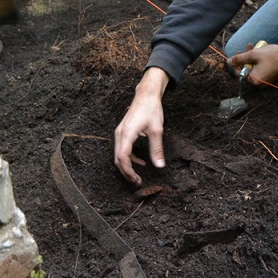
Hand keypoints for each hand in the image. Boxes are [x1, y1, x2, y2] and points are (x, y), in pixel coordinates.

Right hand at [113, 68, 169, 185]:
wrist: (146, 95)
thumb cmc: (151, 109)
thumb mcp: (157, 130)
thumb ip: (157, 148)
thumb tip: (160, 165)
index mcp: (127, 133)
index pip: (123, 158)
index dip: (128, 171)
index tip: (136, 180)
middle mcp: (120, 134)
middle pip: (118, 159)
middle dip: (126, 172)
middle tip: (137, 182)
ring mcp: (120, 133)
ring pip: (119, 155)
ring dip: (127, 166)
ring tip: (138, 176)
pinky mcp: (123, 132)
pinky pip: (122, 149)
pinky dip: (129, 158)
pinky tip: (141, 162)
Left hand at [226, 41, 277, 86]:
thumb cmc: (272, 55)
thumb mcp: (253, 55)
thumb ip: (239, 59)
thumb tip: (228, 62)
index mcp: (254, 80)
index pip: (239, 73)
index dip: (236, 63)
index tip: (237, 53)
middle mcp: (259, 84)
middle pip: (246, 70)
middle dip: (245, 58)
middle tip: (247, 48)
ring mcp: (265, 81)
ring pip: (253, 68)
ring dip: (251, 58)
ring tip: (254, 47)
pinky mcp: (269, 77)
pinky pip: (259, 70)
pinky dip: (258, 62)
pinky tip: (260, 52)